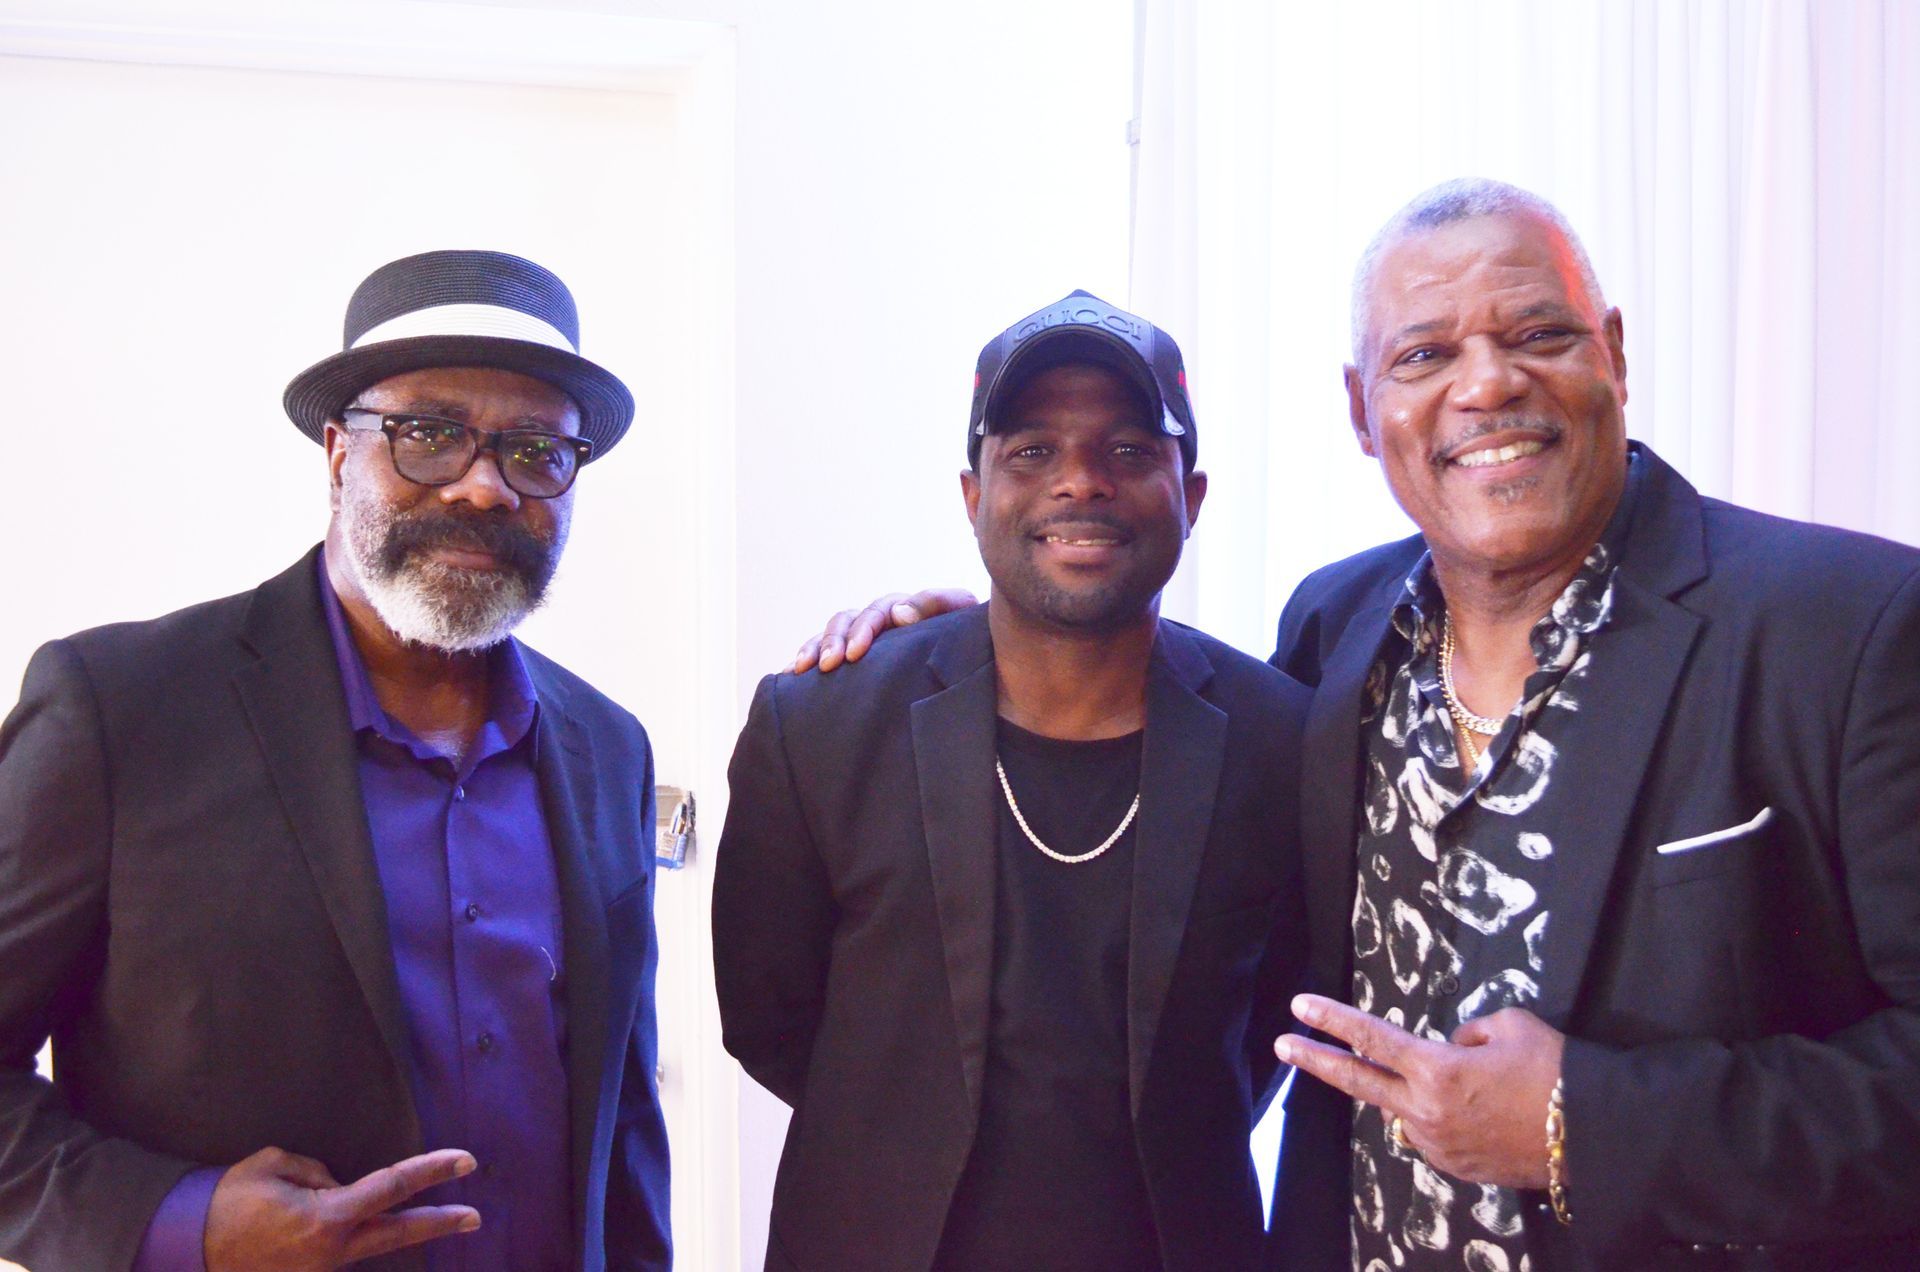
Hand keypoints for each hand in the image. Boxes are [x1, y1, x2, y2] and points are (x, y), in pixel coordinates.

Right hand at [204, 1145, 479, 1270]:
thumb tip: (339, 1187)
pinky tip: (303, 1222)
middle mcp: (333, 1250)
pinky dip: (338, 1231)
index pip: (394, 1187)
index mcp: (328, 1218)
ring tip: (340, 1207)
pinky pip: (336, 1248)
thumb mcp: (275, 1166)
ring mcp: (322, 1270)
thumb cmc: (228, 1202)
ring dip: (375, 1223)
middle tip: (475, 1216)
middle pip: (399, 1233)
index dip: (432, 1171)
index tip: (466, 1160)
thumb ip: (318, 1172)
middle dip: (440, 1223)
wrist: (186, 1249)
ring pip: (365, 1241)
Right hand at [790, 588, 978, 672]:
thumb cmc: (968, 638)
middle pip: (846, 620)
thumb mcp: (961, 616)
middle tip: (827, 665)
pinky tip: (789, 675)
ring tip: (803, 670)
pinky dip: (804, 658)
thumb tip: (899, 613)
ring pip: (830, 634)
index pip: (877, 612)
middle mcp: (879, 619)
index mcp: (903, 608)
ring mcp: (864, 638)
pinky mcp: (854, 658)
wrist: (973, 662)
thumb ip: (938, 606)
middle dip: (833, 641)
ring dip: (814, 648)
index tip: (855, 654)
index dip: (863, 630)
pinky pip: (822, 652)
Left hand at [1275, 994, 1564, 1188]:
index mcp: (1436, 1069)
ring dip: (1418, 1092)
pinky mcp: (1453, 1167)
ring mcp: (1436, 1144)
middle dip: (1318, 1060)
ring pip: (1406, 1108)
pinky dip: (1442, 1117)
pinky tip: (1480, 1115)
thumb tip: (1450, 1048)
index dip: (1332, 1019)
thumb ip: (1466, 1033)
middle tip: (1284, 1045)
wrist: (1591, 1136)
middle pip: (1358, 1081)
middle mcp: (1426, 1111)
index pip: (1371, 1037)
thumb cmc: (1554, 1072)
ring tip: (1477, 1089)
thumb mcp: (1509, 1026)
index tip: (1300, 1007)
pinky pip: (1432, 1132)